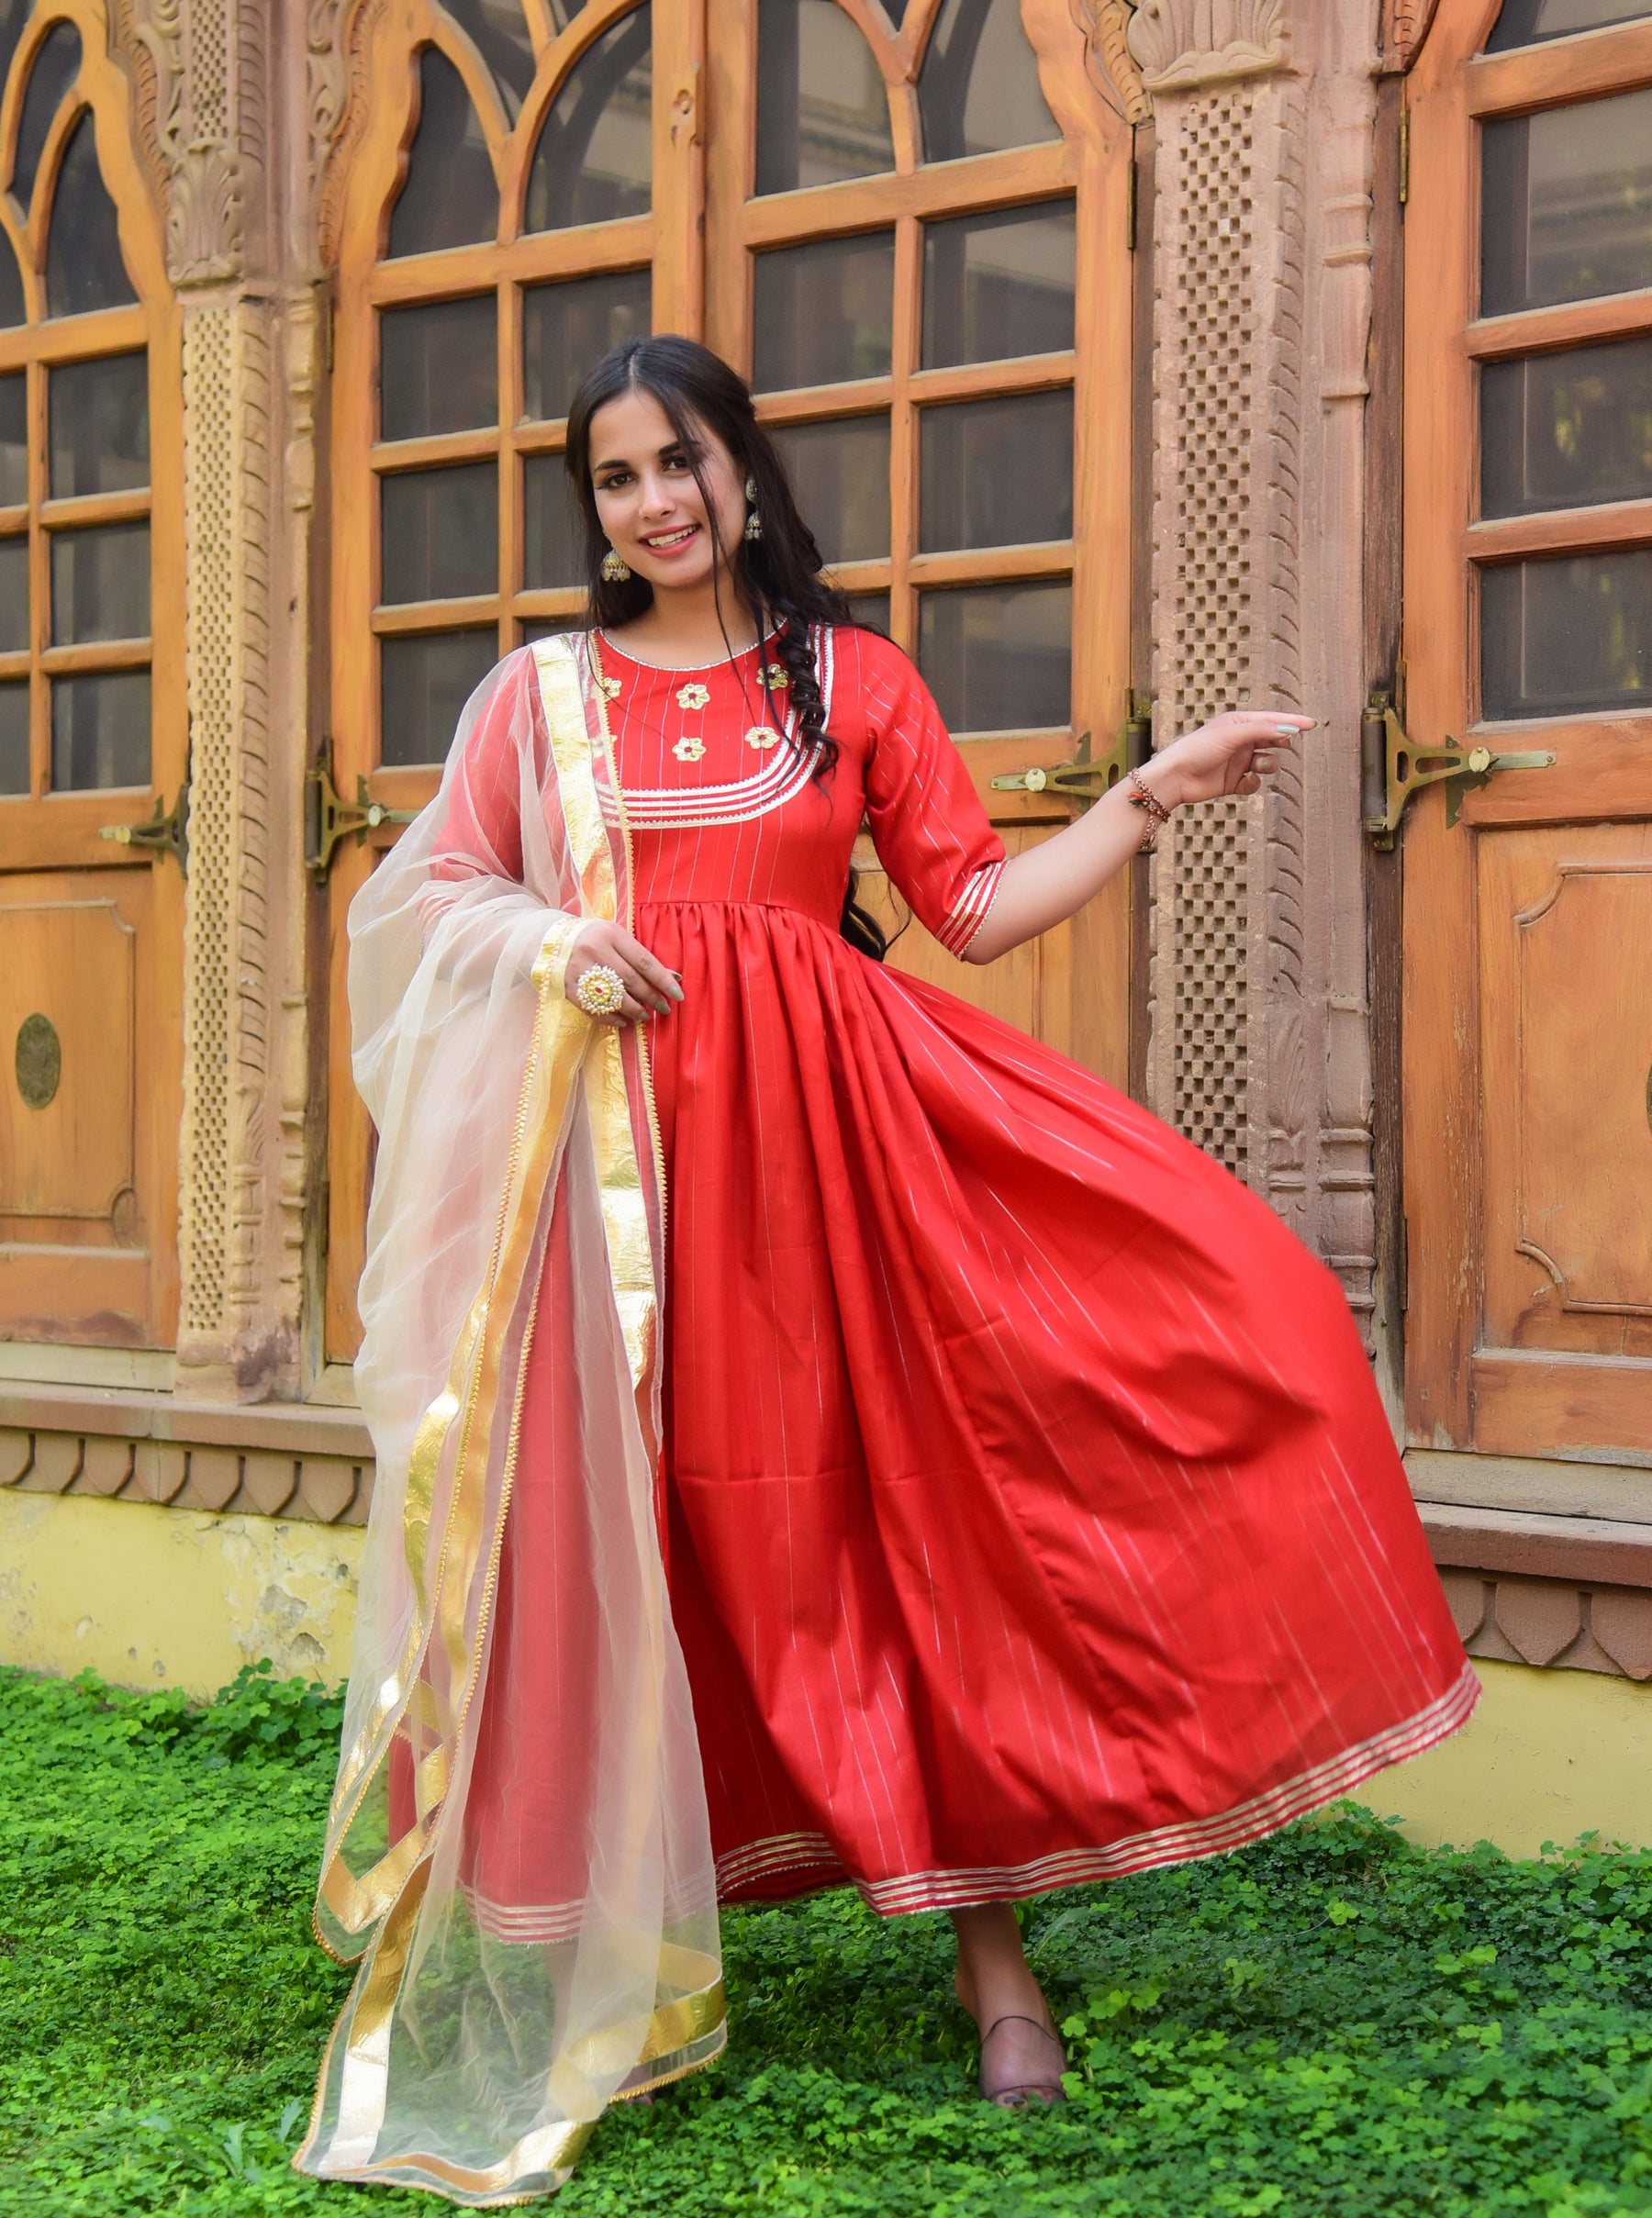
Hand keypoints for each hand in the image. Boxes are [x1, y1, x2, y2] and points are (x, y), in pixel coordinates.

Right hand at [565, 920, 683, 1024]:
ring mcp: (578, 969)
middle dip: (651, 997)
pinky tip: (623, 1021)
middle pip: (630, 980)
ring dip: (634, 1010)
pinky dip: (611, 1018)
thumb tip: (675, 978)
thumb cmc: (593, 938)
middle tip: (663, 1008)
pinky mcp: (568, 987)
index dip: (663, 980)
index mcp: (610, 934)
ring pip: (613, 997)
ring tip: (645, 1016)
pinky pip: (594, 1008)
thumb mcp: (617, 939)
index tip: (677, 994)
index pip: (644, 961)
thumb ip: (642, 957)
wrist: (550, 940)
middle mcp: (594, 950)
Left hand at [1143, 710, 1315, 807]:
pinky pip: (1255, 783)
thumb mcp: (1231, 734)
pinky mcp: (1233, 782)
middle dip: (1280, 743)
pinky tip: (1245, 782)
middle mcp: (1240, 741)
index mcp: (1238, 723)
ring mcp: (1238, 762)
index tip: (1312, 724)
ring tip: (1258, 765)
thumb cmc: (1198, 749)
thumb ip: (1261, 731)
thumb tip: (1287, 730)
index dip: (1292, 722)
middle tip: (1282, 745)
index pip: (1271, 720)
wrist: (1175, 778)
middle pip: (1272, 741)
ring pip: (1267, 762)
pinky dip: (1254, 784)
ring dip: (1268, 764)